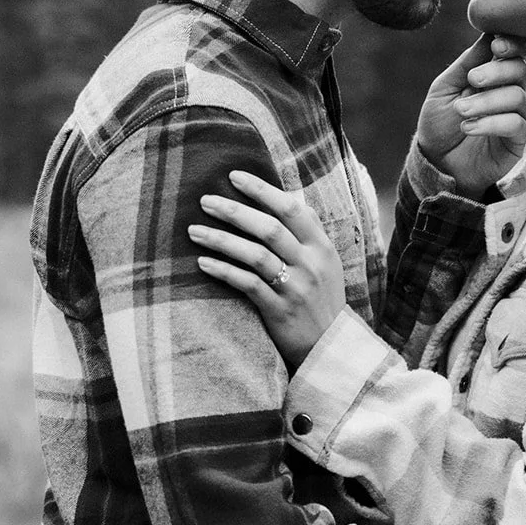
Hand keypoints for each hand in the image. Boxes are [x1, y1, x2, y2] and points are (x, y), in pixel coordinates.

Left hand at [189, 172, 345, 368]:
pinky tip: (203, 263)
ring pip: (255, 255)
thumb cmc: (321, 299)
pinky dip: (224, 271)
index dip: (262, 190)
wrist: (331, 348)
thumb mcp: (326, 263)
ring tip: (194, 230)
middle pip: (270, 228)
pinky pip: (248, 284)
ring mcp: (296, 287)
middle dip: (235, 210)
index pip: (292, 208)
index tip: (234, 176)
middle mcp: (311, 263)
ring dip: (221, 239)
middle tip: (206, 200)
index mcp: (322, 246)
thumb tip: (281, 196)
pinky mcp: (280, 311)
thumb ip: (306, 234)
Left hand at [416, 34, 525, 195]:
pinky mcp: (518, 141)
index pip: (514, 52)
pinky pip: (516, 124)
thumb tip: (489, 32)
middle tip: (473, 80)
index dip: (512, 44)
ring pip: (517, 96)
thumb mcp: (445, 88)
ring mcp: (516, 116)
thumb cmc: (440, 124)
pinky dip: (491, 122)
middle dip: (497, 71)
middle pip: (520, 69)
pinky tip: (469, 127)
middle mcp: (509, 92)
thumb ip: (467, 62)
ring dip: (486, 101)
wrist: (435, 164)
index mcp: (494, 75)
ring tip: (462, 112)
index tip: (495, 45)